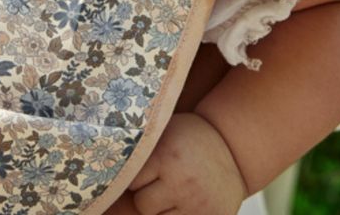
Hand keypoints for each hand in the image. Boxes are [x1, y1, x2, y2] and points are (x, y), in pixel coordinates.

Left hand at [126, 112, 246, 214]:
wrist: (232, 148)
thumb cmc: (188, 138)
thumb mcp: (165, 132)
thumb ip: (141, 149)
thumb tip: (106, 165)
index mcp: (166, 156)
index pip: (132, 180)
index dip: (135, 176)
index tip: (142, 170)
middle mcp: (181, 182)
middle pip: (144, 204)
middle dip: (146, 196)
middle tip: (157, 183)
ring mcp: (197, 204)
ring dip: (161, 209)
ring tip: (171, 192)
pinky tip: (181, 204)